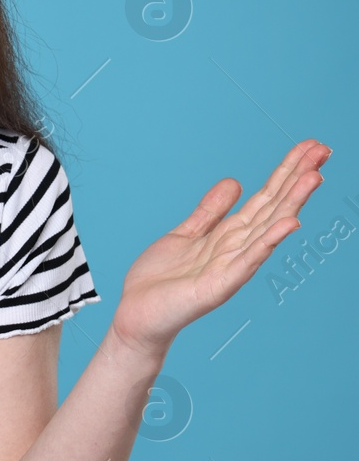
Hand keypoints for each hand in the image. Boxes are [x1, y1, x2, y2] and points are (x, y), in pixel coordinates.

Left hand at [111, 138, 331, 354]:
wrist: (137, 314)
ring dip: (292, 203)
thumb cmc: (161, 279)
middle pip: (274, 207)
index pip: (265, 198)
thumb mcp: (185, 234)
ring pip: (268, 228)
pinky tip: (290, 223)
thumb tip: (235, 182)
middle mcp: (237, 248)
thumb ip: (210, 212)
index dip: (285, 172)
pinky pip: (249, 260)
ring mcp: (232, 267)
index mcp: (229, 235)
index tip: (309, 147)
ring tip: (314, 176)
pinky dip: (269, 240)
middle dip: (297, 179)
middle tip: (323, 150)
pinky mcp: (219, 285)